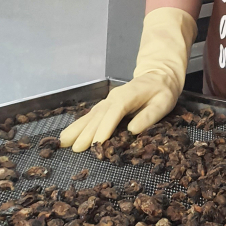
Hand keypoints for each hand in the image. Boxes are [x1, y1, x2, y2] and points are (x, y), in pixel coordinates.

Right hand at [59, 77, 180, 150]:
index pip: (114, 113)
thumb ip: (149, 116)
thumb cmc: (163, 91)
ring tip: (62, 141)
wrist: (159, 75)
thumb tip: (132, 130)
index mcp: (127, 97)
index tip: (97, 144)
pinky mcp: (107, 105)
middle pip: (98, 116)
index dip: (105, 128)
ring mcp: (108, 100)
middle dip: (86, 133)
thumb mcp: (163, 103)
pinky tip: (70, 134)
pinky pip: (91, 115)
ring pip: (90, 115)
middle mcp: (113, 98)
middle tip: (74, 149)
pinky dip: (80, 125)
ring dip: (77, 129)